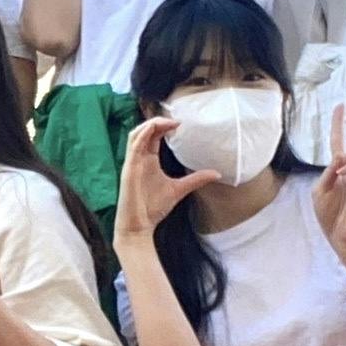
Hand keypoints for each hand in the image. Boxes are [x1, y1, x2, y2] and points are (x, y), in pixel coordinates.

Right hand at [112, 117, 219, 251]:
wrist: (139, 226)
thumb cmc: (153, 208)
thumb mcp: (179, 189)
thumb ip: (196, 179)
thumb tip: (216, 173)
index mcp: (148, 160)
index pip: (153, 135)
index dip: (164, 126)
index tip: (181, 124)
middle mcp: (139, 158)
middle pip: (144, 130)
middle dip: (159, 121)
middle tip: (176, 120)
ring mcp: (132, 162)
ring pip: (136, 134)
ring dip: (150, 124)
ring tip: (167, 122)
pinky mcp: (129, 168)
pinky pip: (133, 146)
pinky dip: (143, 134)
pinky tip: (153, 129)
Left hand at [313, 103, 345, 257]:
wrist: (340, 234)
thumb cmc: (329, 214)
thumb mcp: (320, 190)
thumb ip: (328, 172)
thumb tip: (341, 155)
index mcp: (339, 166)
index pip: (340, 139)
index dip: (339, 122)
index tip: (341, 104)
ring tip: (342, 166)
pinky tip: (342, 173)